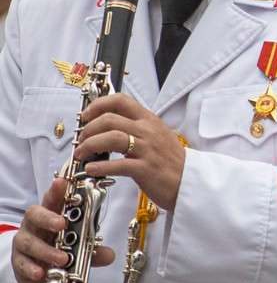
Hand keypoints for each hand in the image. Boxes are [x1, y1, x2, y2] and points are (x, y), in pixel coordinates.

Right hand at [14, 175, 113, 282]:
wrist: (43, 275)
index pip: (52, 199)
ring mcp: (24, 243)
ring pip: (30, 242)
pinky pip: (22, 263)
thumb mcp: (80, 249)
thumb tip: (109, 255)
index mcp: (50, 215)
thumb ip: (93, 251)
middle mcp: (34, 226)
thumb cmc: (61, 251)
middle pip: (35, 215)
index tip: (61, 182)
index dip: (55, 190)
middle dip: (48, 218)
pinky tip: (41, 273)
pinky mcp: (18, 261)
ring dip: (47, 250)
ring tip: (62, 259)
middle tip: (62, 224)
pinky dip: (32, 268)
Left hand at [75, 93, 184, 210]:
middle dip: (88, 130)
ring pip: (111, 138)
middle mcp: (148, 131)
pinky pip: (118, 165)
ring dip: (89, 145)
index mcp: (150, 120)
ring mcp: (148, 150)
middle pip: (110, 119)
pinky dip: (100, 167)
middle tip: (81, 140)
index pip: (121, 101)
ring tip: (81, 155)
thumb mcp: (157, 135)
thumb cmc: (170, 161)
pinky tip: (91, 170)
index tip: (86, 116)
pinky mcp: (146, 169)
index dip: (98, 105)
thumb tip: (107, 124)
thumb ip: (136, 127)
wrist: (189, 181)